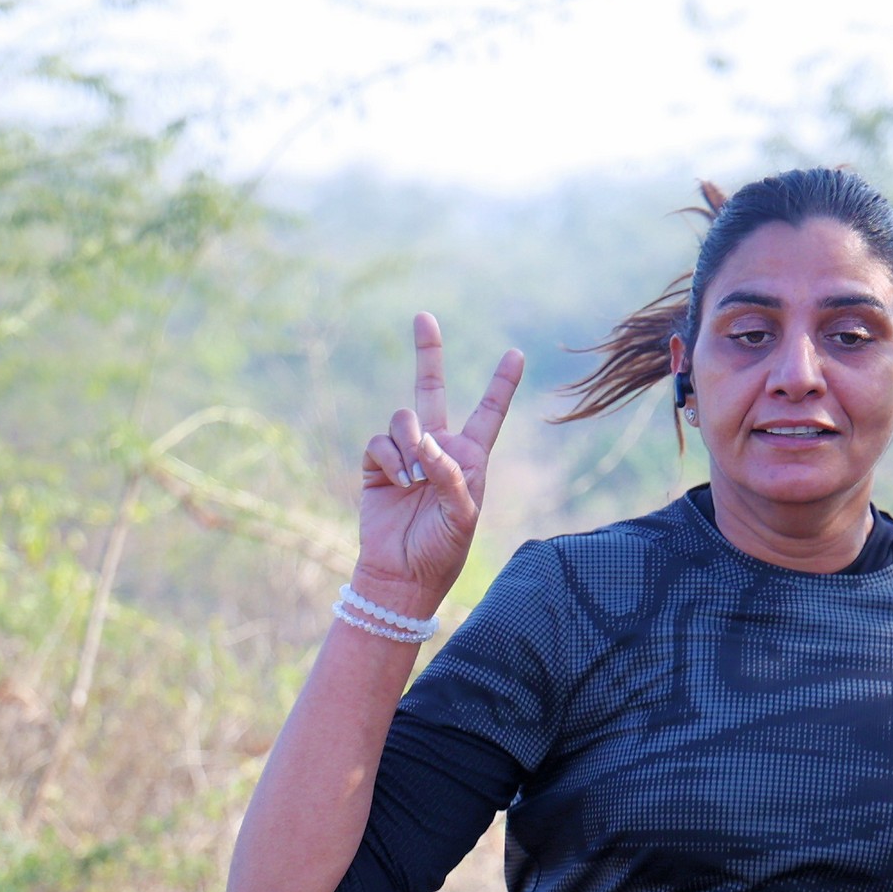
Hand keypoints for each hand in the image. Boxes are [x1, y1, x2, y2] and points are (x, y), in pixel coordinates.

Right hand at [356, 312, 524, 612]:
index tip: (516, 353)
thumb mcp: (461, 516)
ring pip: (404, 418)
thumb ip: (449, 475)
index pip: (488, 413)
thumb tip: (424, 443)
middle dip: (427, 352)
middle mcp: (438, 448)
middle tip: (424, 316)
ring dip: (409, 441)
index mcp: (470, 458)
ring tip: (413, 476)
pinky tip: (397, 480)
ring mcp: (405, 454)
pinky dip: (389, 458)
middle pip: (430, 388)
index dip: (501, 384)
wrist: (401, 574)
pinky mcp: (376, 466)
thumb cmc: (441, 550)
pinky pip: (380, 442)